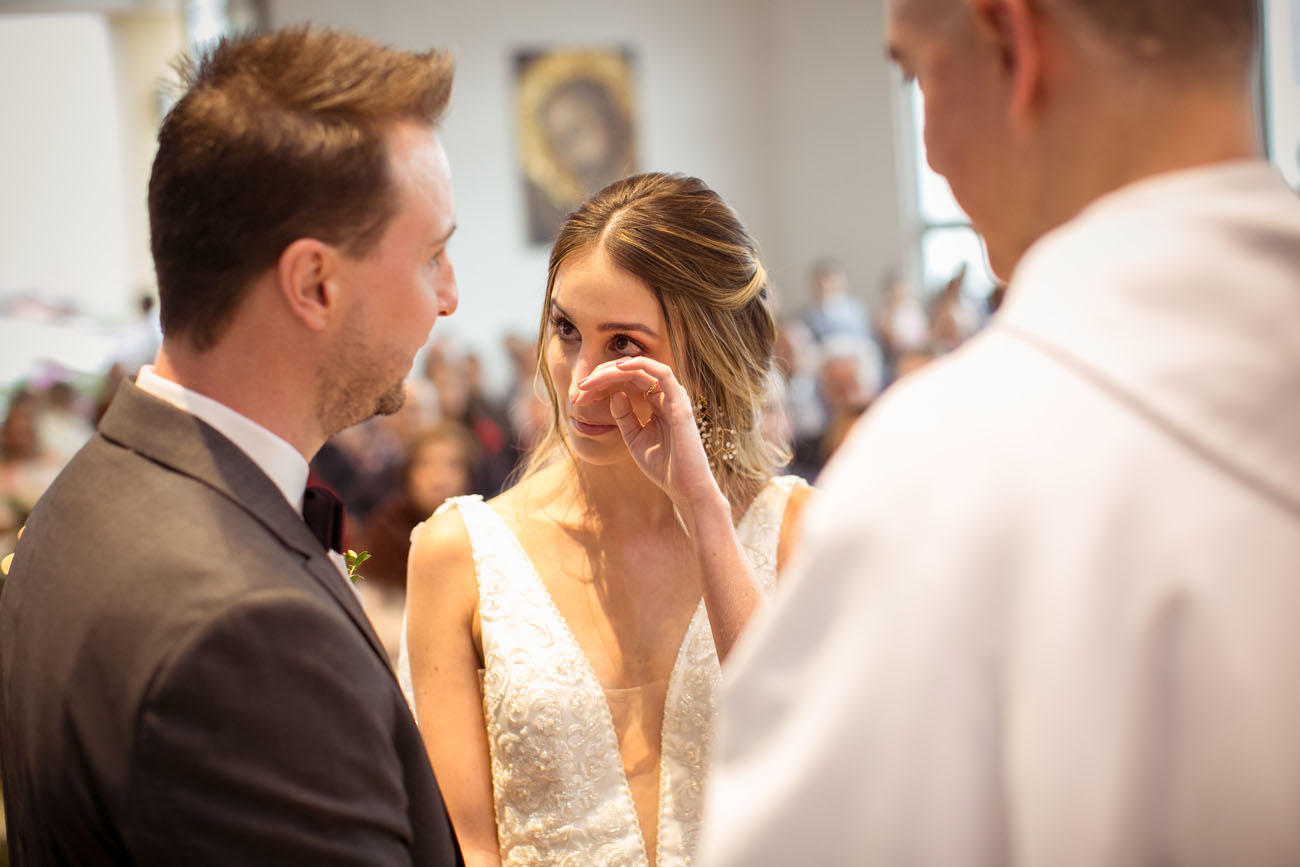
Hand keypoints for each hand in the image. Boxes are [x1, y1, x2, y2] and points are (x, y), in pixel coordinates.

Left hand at [572, 357, 721, 510]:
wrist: (684, 487)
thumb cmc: (662, 465)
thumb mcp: (634, 438)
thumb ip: (624, 416)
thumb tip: (614, 395)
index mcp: (656, 402)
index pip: (627, 381)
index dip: (601, 383)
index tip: (578, 396)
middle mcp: (666, 395)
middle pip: (630, 372)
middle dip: (601, 377)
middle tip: (578, 389)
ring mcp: (674, 397)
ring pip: (642, 369)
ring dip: (613, 370)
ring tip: (590, 380)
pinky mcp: (680, 404)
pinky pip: (662, 374)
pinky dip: (640, 365)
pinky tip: (618, 368)